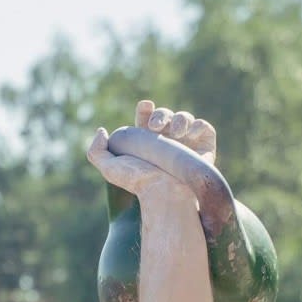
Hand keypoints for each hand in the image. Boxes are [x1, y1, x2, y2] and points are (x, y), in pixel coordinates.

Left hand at [87, 99, 216, 196]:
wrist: (165, 193)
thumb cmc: (139, 183)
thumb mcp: (110, 169)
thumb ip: (97, 151)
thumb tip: (101, 131)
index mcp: (147, 144)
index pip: (146, 119)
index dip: (145, 111)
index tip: (143, 108)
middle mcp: (167, 142)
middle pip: (165, 116)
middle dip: (160, 115)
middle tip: (155, 125)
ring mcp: (186, 144)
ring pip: (184, 118)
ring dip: (179, 118)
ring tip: (173, 132)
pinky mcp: (204, 148)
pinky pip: (203, 127)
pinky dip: (197, 124)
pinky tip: (186, 133)